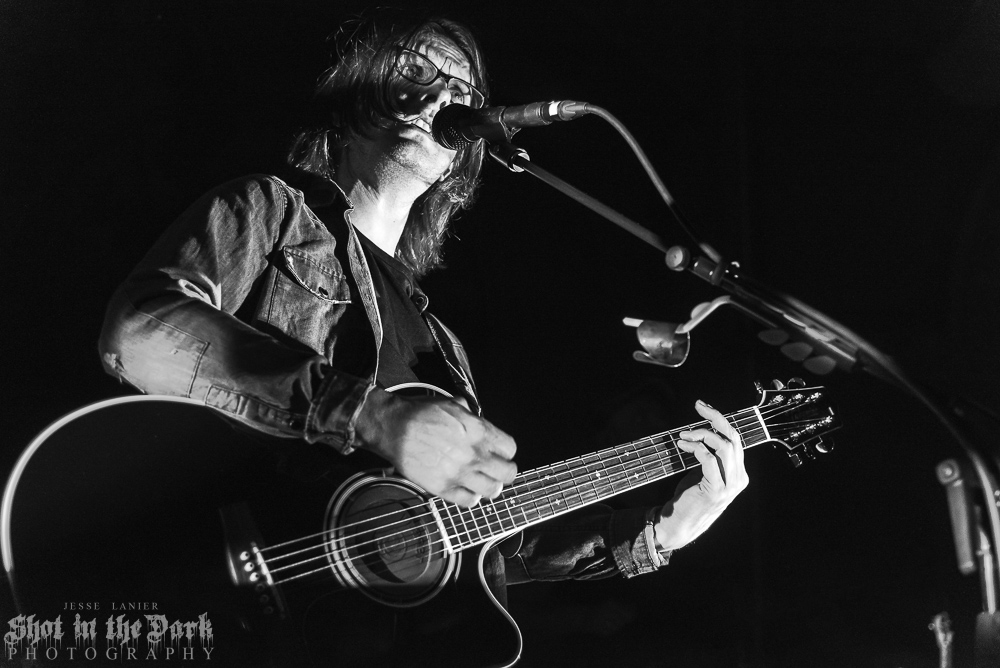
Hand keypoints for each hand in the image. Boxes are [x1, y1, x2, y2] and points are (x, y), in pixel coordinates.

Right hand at [355, 388, 517, 507]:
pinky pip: (469, 501)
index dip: (505, 451)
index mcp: (479, 431)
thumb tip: (478, 422)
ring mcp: (459, 473)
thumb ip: (472, 416)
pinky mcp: (443, 488)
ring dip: (490, 486)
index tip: (499, 452)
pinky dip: (471, 497)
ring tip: (482, 481)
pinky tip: (465, 488)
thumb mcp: (453, 405)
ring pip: (492, 490)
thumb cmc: (420, 414)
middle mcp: (473, 454)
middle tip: (495, 469)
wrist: (394, 427)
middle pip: (508, 473)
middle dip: (504, 471)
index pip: (510, 448)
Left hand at [654, 400, 748, 550]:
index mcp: (739, 473)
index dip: (720, 420)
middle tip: (698, 407)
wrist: (681, 524)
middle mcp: (739, 479)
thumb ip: (712, 456)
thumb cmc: (690, 496)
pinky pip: (709, 460)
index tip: (704, 408)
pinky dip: (696, 448)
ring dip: (702, 435)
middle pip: (733, 438)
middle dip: (715, 418)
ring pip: (724, 446)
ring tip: (684, 436)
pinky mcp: (716, 491)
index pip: (735, 439)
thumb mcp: (705, 473)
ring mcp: (730, 486)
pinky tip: (683, 446)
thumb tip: (704, 431)